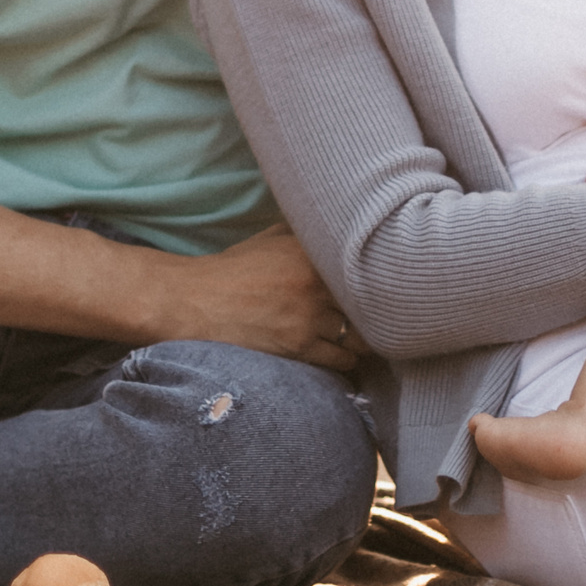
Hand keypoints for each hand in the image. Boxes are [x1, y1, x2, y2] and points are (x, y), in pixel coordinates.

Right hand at [166, 225, 371, 371]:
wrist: (193, 302)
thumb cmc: (233, 269)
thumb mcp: (272, 237)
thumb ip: (307, 231)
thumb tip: (340, 224)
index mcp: (313, 250)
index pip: (370, 265)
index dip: (386, 279)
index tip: (392, 286)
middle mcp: (316, 281)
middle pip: (372, 303)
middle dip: (380, 313)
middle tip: (386, 318)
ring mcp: (309, 316)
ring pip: (361, 336)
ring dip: (365, 340)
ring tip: (365, 341)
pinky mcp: (298, 347)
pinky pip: (342, 360)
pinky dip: (347, 361)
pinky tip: (345, 356)